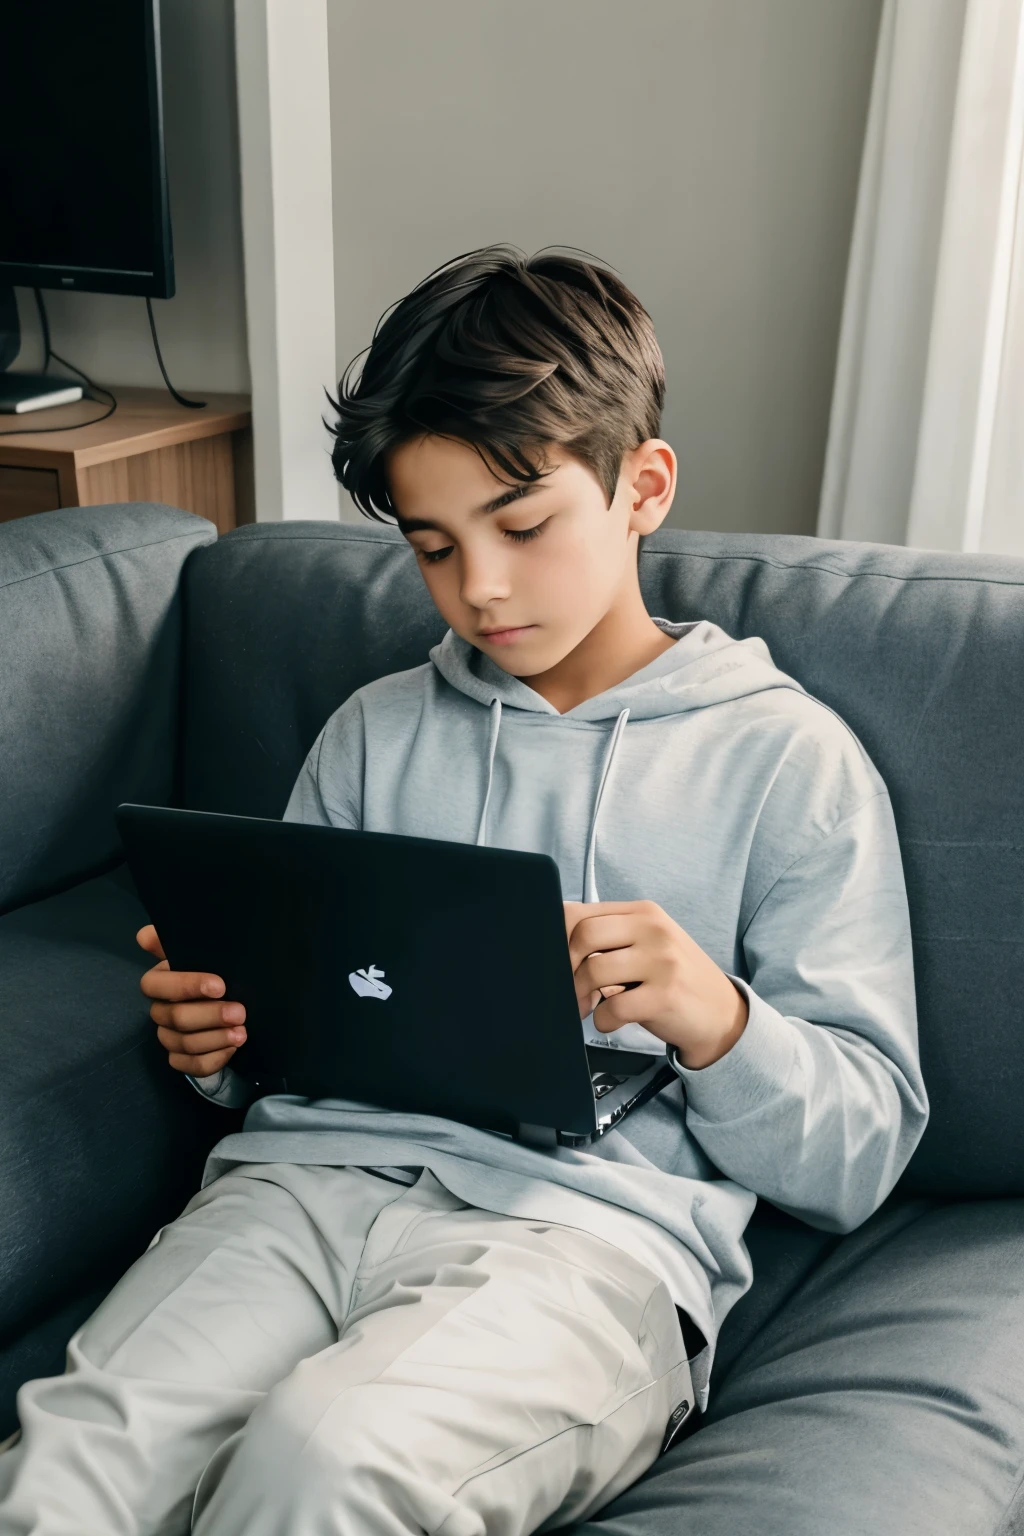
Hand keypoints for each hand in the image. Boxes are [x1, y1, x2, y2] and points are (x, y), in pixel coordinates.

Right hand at [137, 925, 246, 1077]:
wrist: (238, 1002)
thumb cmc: (219, 972)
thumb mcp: (207, 952)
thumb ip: (181, 940)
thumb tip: (145, 935)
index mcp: (162, 980)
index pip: (155, 984)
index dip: (186, 986)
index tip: (220, 986)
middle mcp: (160, 1009)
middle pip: (174, 1017)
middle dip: (210, 1015)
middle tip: (240, 1012)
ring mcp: (168, 1036)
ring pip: (182, 1043)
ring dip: (214, 1038)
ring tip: (241, 1033)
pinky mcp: (181, 1059)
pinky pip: (191, 1065)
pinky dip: (213, 1059)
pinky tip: (232, 1048)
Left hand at [563, 900, 747, 1068]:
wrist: (722, 1014)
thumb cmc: (674, 979)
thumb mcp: (648, 944)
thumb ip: (610, 936)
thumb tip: (554, 942)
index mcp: (643, 912)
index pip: (580, 913)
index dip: (558, 940)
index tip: (559, 963)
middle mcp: (654, 929)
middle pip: (583, 936)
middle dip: (566, 968)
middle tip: (570, 990)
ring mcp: (663, 961)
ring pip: (594, 970)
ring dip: (581, 997)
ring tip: (587, 1008)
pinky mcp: (666, 995)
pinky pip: (613, 1007)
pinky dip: (603, 1020)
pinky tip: (612, 1021)